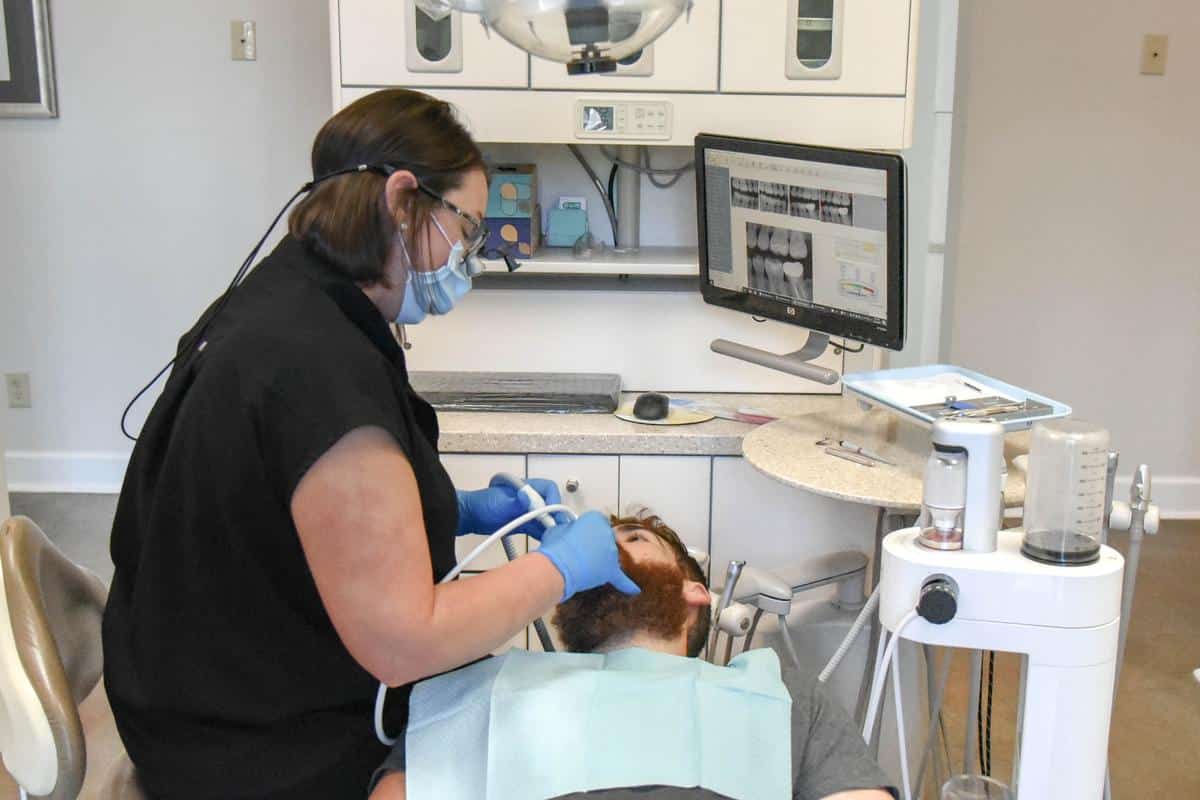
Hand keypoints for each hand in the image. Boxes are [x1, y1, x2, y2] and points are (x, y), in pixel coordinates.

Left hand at [455, 478, 569, 538]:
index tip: (552, 514)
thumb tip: (528, 497)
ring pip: (545, 519)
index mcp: (526, 488)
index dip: (554, 500)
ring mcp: (526, 512)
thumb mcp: (500, 504)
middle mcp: (529, 499)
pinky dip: (543, 535)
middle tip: (558, 531)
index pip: (548, 489)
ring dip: (550, 528)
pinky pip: (537, 529)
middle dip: (555, 517)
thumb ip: (516, 502)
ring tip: (554, 539)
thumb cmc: (482, 505)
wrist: (468, 517)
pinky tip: (546, 543)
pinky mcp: (522, 524)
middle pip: (550, 505)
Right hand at [536, 511, 640, 601]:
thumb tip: (567, 533)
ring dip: (600, 560)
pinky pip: (622, 579)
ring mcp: (611, 552)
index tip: (575, 537)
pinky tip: (634, 589)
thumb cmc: (555, 547)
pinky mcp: (611, 570)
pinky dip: (627, 584)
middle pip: (603, 539)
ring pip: (609, 556)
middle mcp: (607, 533)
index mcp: (595, 518)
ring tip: (582, 566)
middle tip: (578, 552)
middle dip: (593, 545)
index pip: (594, 523)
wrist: (558, 566)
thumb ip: (568, 529)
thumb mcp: (558, 529)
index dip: (583, 531)